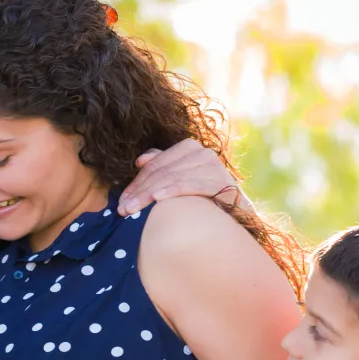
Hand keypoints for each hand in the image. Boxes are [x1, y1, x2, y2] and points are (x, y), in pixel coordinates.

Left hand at [117, 140, 243, 215]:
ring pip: (172, 178)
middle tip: (122, 209)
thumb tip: (140, 160)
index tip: (121, 200)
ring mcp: (213, 167)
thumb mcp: (180, 177)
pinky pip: (191, 186)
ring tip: (132, 209)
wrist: (237, 211)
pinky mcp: (222, 182)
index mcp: (189, 148)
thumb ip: (162, 165)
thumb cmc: (203, 195)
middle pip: (161, 172)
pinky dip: (173, 191)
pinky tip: (157, 199)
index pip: (155, 165)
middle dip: (139, 191)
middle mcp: (202, 153)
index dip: (136, 182)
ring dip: (149, 195)